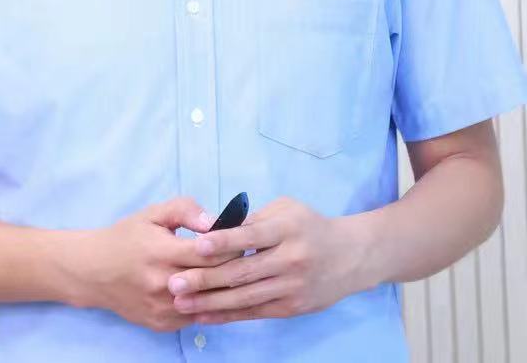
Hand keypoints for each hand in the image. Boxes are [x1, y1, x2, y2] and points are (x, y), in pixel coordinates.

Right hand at [61, 197, 233, 332]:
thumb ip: (185, 210)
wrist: (93, 272)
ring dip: (223, 289)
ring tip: (231, 273)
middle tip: (245, 256)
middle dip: (234, 267)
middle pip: (214, 279)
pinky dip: (207, 303)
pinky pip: (196, 315)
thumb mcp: (153, 214)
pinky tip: (210, 290)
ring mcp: (162, 308)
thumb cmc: (126, 237)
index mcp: (161, 252)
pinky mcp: (161, 324)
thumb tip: (215, 221)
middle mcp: (162, 284)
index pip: (211, 253)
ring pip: (208, 302)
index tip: (242, 239)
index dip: (232, 246)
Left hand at [166, 196, 370, 323]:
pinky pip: (254, 312)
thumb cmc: (310, 226)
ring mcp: (292, 286)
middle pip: (243, 272)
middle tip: (174, 283)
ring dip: (210, 302)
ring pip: (245, 297)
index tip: (196, 246)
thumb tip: (218, 230)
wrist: (351, 256)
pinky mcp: (292, 307)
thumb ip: (255, 220)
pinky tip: (204, 315)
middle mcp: (291, 259)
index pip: (252, 236)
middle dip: (205, 279)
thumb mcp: (287, 210)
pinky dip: (227, 315)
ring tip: (181, 303)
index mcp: (288, 229)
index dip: (224, 242)